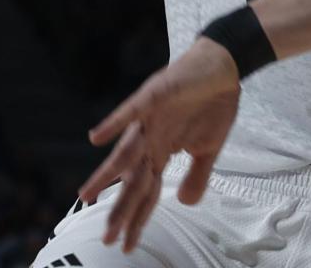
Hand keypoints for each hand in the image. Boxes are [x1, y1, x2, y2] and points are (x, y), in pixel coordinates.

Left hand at [78, 41, 241, 251]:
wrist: (224, 65)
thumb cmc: (214, 103)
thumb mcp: (210, 148)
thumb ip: (196, 175)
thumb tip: (183, 204)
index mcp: (162, 151)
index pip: (146, 191)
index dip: (137, 218)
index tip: (126, 244)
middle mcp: (149, 138)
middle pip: (132, 179)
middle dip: (121, 209)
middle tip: (108, 237)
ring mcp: (148, 118)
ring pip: (126, 151)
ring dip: (107, 173)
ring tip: (86, 195)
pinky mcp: (154, 95)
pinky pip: (131, 111)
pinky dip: (114, 123)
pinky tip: (96, 138)